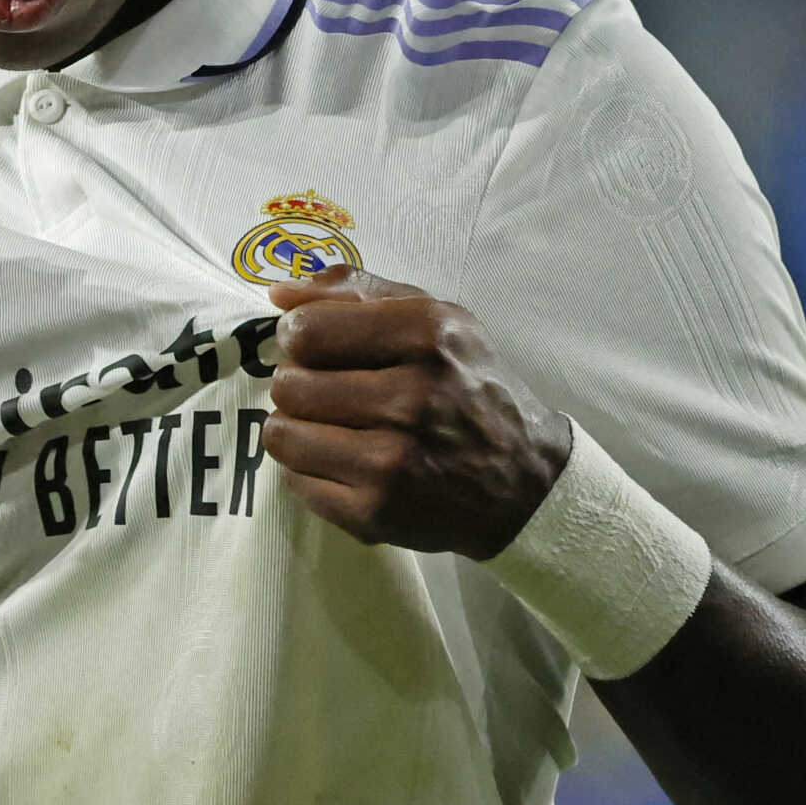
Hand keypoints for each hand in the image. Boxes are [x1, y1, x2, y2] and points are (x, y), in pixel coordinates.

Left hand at [262, 265, 571, 558]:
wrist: (525, 482)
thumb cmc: (470, 387)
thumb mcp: (434, 319)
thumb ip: (356, 292)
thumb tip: (279, 294)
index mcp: (424, 335)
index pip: (306, 331)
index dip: (297, 336)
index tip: (315, 347)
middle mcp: (409, 397)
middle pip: (288, 383)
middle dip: (298, 383)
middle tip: (329, 390)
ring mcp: (390, 461)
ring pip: (282, 433)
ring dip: (297, 426)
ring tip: (331, 425)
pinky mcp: (375, 512)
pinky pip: (296, 480)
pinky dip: (311, 469)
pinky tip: (346, 462)